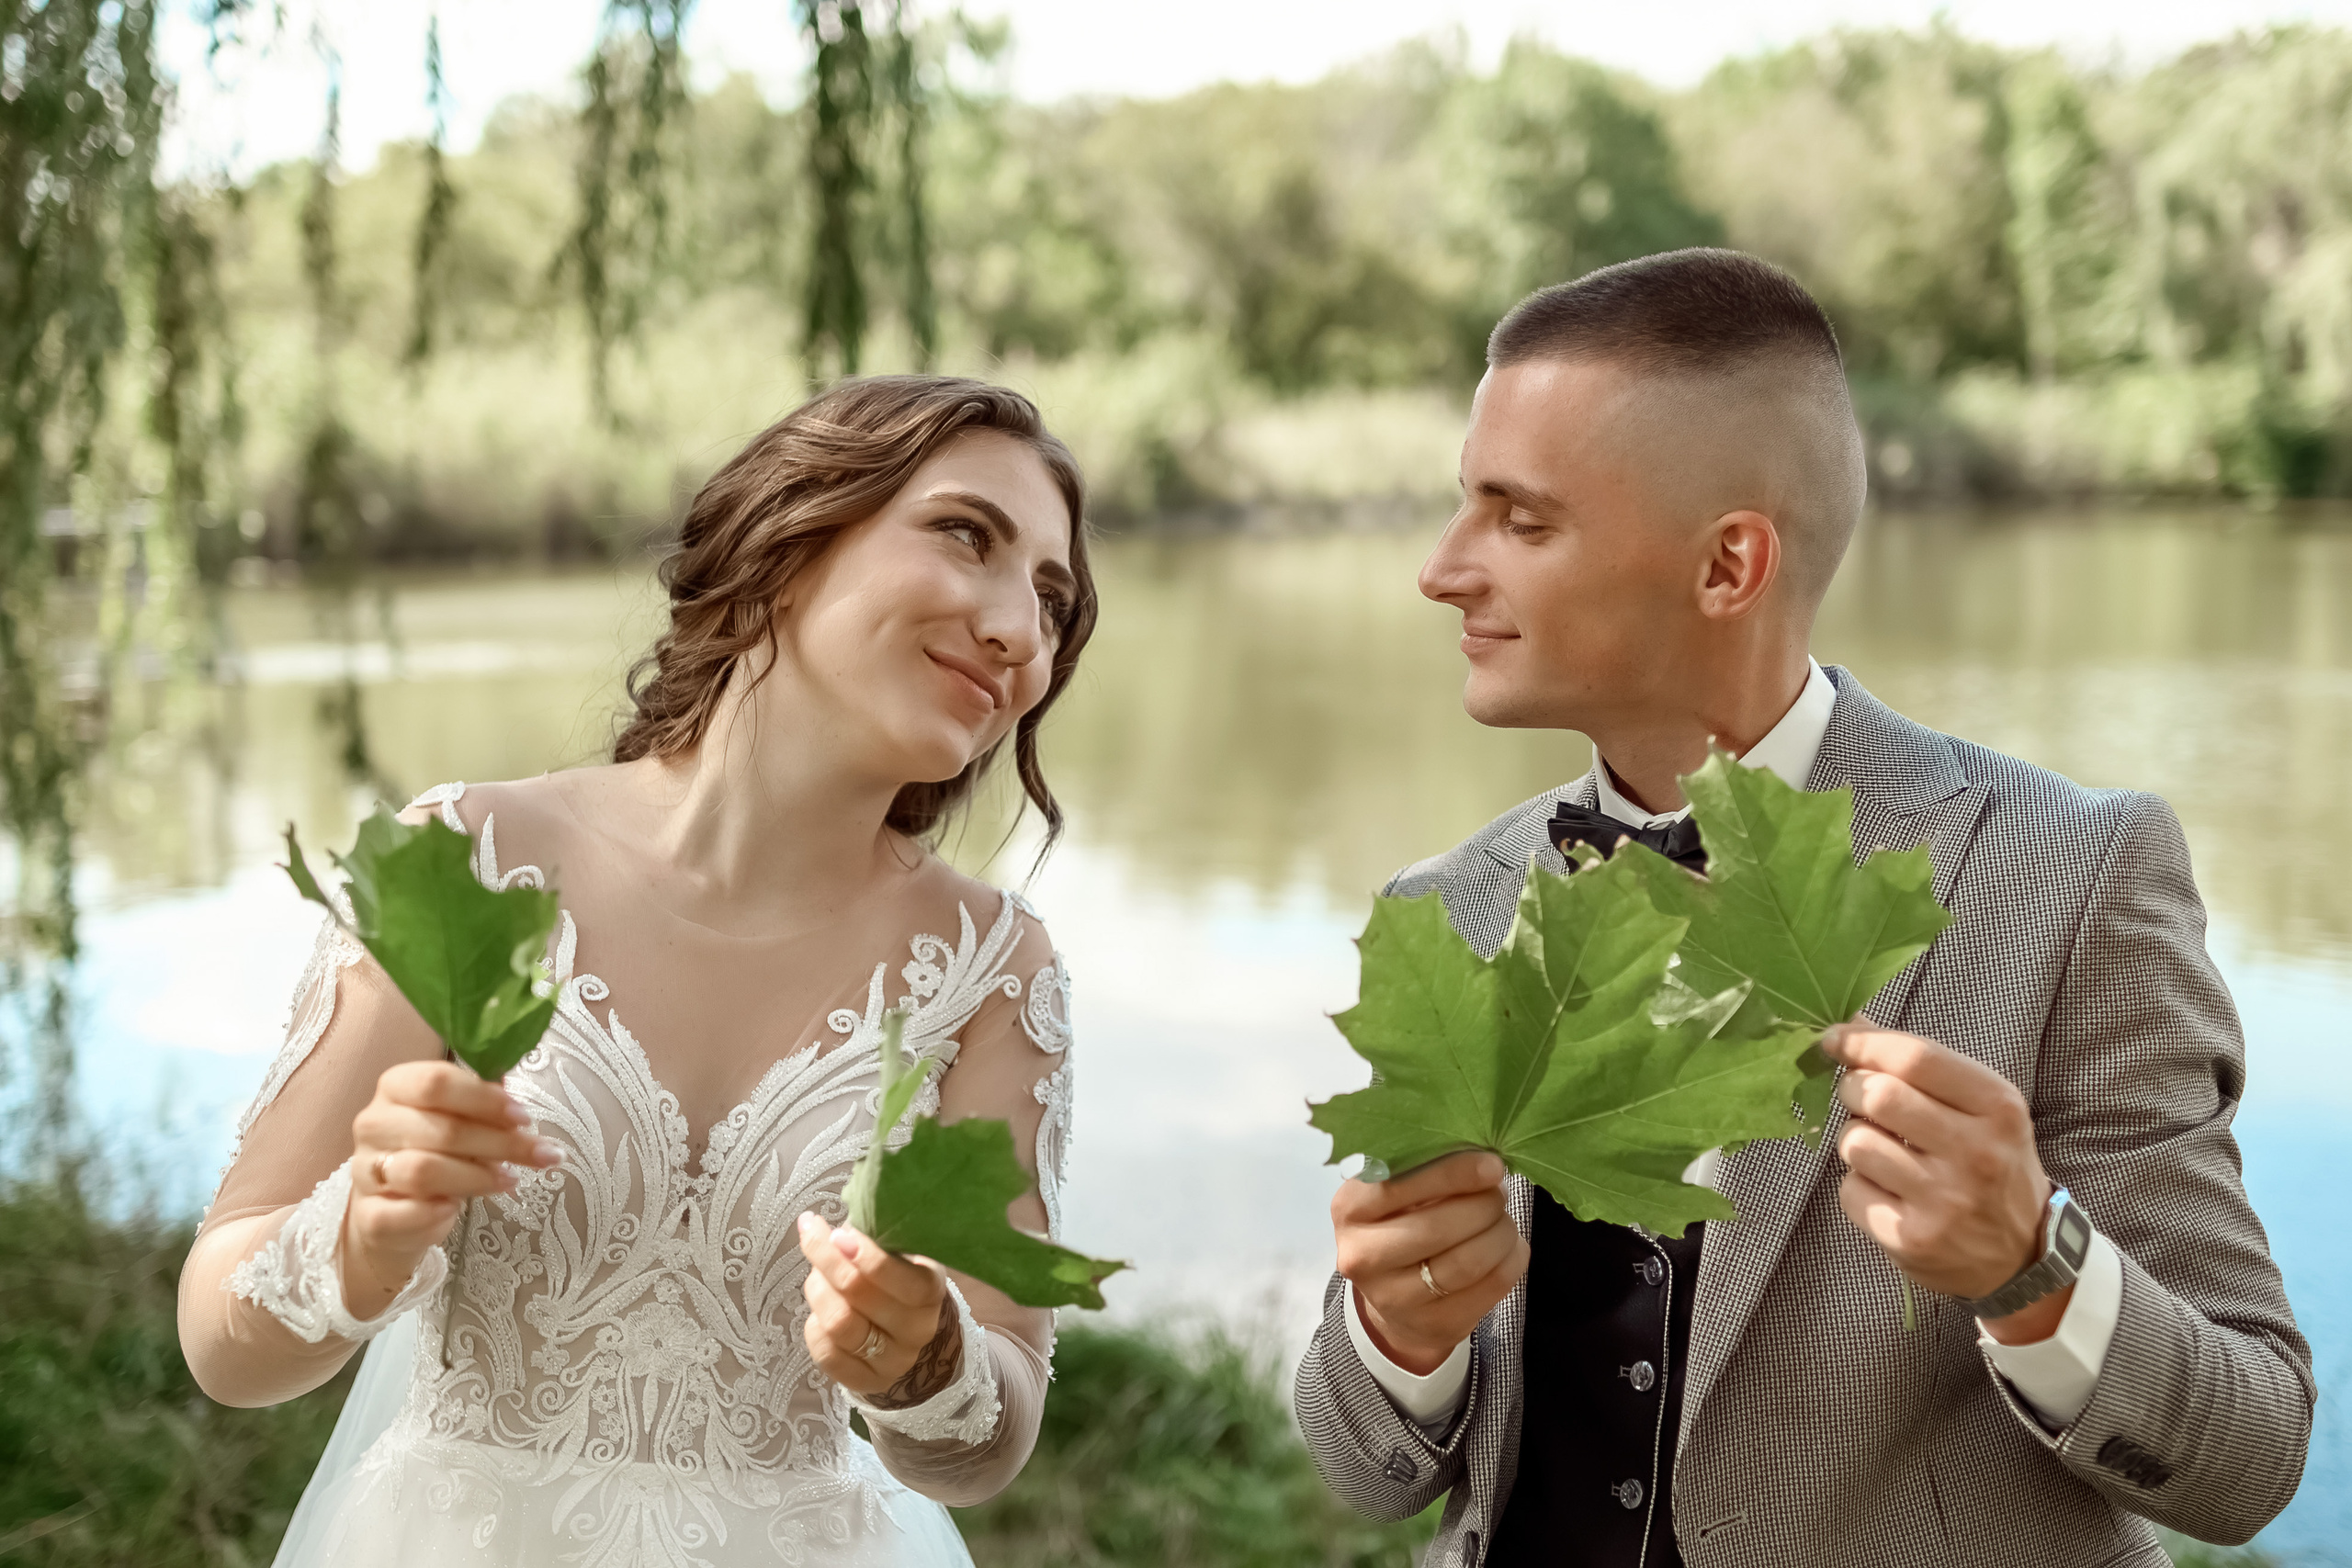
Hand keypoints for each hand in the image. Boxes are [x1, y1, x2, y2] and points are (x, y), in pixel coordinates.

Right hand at [342, 1061, 562, 1318]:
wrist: (393, 1210)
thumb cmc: (435, 1151)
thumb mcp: (460, 1119)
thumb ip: (484, 1104)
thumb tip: (516, 1100)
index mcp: (396, 1087)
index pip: (436, 1082)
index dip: (485, 1099)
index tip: (523, 1117)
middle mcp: (374, 1124)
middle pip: (442, 1129)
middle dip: (500, 1143)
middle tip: (540, 1154)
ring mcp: (365, 1170)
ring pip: (422, 1171)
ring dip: (476, 1177)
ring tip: (508, 1180)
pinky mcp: (369, 1215)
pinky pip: (401, 1214)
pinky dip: (434, 1213)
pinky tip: (454, 1209)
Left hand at [798, 1213, 961, 1403]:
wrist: (904, 1332)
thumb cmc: (896, 1277)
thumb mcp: (898, 1252)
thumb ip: (876, 1239)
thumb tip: (834, 1230)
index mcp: (931, 1291)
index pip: (905, 1280)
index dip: (867, 1257)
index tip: (839, 1234)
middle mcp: (918, 1330)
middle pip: (859, 1296)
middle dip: (827, 1260)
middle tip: (813, 1234)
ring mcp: (894, 1361)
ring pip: (839, 1323)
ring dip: (817, 1290)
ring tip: (815, 1273)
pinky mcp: (866, 1381)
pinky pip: (826, 1353)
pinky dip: (813, 1325)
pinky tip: (817, 1310)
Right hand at [1333, 1150, 1526, 1375]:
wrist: (1392, 1298)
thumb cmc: (1399, 1224)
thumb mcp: (1395, 1191)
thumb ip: (1424, 1167)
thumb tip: (1480, 1151)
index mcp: (1350, 1209)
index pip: (1400, 1186)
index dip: (1453, 1173)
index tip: (1492, 1165)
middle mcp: (1361, 1256)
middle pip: (1437, 1228)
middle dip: (1483, 1206)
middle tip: (1499, 1194)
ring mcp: (1394, 1299)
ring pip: (1467, 1262)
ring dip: (1500, 1234)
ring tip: (1504, 1220)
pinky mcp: (1434, 1325)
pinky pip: (1489, 1289)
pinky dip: (1511, 1261)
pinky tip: (1510, 1247)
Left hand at [1823, 1022, 2069, 1341]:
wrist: (2023, 1256)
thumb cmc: (1991, 1165)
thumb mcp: (1983, 1108)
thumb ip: (1923, 1066)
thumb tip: (1851, 1024)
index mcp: (1998, 1108)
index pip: (1916, 1058)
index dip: (1863, 1042)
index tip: (1835, 1038)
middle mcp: (1976, 1153)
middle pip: (1878, 1095)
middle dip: (1852, 1088)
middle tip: (1858, 1096)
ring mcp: (1944, 1201)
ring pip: (1855, 1143)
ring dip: (1855, 1139)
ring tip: (1883, 1150)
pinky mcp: (1912, 1239)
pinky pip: (1850, 1190)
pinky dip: (1858, 1185)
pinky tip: (1888, 1192)